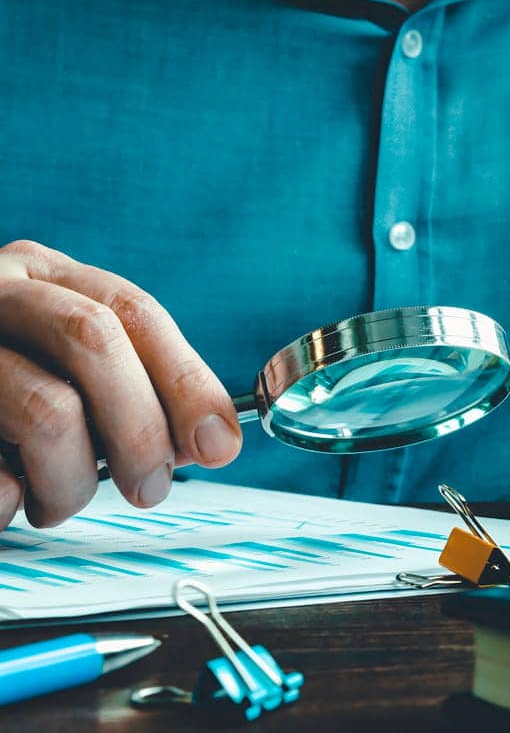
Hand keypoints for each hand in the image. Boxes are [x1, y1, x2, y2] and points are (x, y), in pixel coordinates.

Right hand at [0, 240, 241, 529]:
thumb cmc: (4, 394)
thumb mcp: (68, 368)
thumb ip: (137, 387)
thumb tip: (215, 439)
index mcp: (43, 275)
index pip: (135, 312)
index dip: (186, 381)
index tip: (219, 444)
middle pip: (95, 339)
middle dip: (140, 427)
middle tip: (150, 487)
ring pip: (46, 410)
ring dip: (73, 481)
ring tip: (59, 500)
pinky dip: (10, 503)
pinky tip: (8, 499)